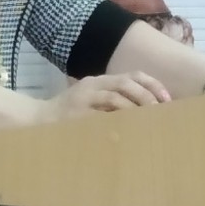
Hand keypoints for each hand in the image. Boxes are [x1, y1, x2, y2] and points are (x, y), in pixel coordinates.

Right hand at [38, 71, 170, 123]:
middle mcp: (92, 85)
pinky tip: (127, 130)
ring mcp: (83, 99)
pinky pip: (101, 116)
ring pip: (115, 97)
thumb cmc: (67, 115)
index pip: (131, 75)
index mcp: (98, 81)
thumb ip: (111, 102)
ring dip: (135, 108)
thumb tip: (146, 113)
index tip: (167, 99)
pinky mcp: (76, 114)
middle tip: (161, 110)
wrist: (37, 120)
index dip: (152, 84)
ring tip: (148, 120)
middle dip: (147, 96)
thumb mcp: (90, 102)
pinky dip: (116, 121)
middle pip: (125, 83)